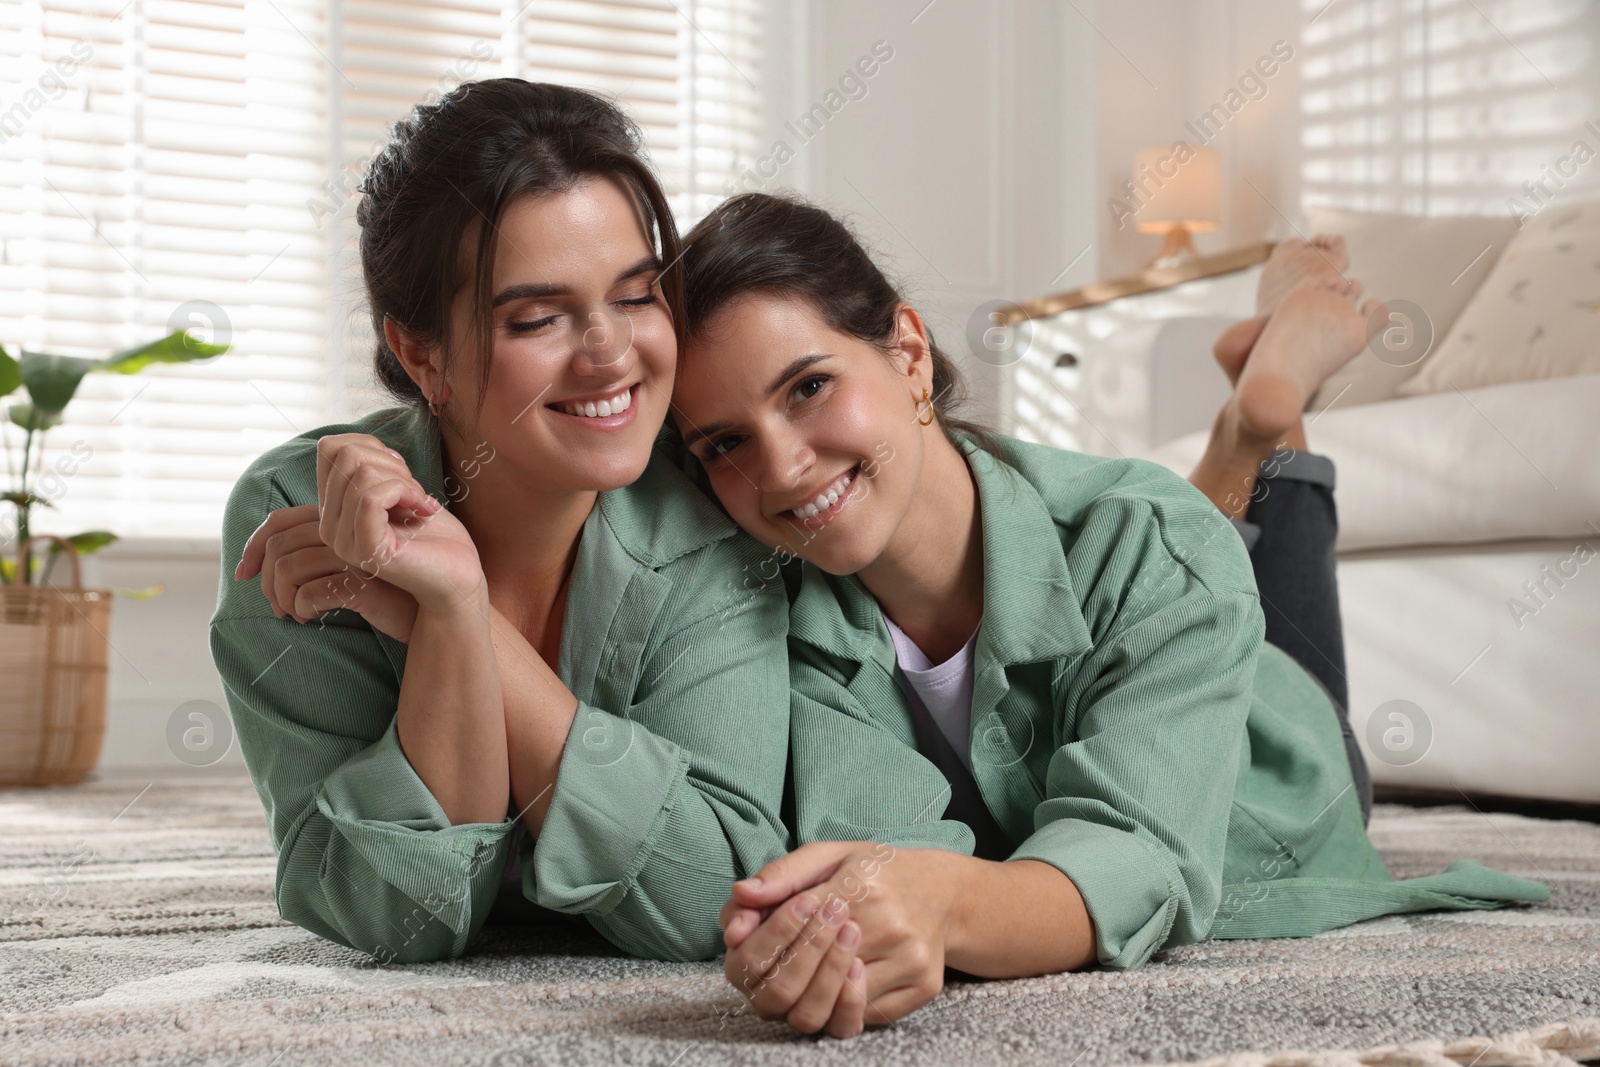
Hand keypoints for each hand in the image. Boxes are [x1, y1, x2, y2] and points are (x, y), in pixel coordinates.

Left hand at [236, 504, 419, 641]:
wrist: (439, 602)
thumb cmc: (398, 583)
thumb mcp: (360, 560)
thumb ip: (329, 548)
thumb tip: (277, 564)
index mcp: (339, 519)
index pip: (280, 520)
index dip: (253, 544)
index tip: (244, 572)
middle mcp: (345, 530)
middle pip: (279, 545)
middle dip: (265, 580)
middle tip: (276, 607)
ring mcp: (356, 554)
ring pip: (289, 569)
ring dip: (281, 598)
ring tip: (292, 615)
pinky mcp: (364, 581)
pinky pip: (313, 593)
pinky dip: (302, 608)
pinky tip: (310, 617)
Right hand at [312, 434, 484, 613]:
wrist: (458, 578)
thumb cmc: (434, 535)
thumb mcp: (398, 490)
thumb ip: (371, 468)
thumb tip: (357, 443)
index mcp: (333, 509)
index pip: (330, 448)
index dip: (372, 447)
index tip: (401, 475)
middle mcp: (329, 526)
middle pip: (345, 455)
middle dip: (390, 462)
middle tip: (415, 492)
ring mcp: (344, 541)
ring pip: (360, 473)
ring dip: (402, 480)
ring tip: (421, 503)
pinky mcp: (366, 550)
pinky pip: (370, 496)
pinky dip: (405, 492)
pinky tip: (424, 510)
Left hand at [721, 841, 965, 1034]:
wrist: (942, 890)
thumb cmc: (875, 871)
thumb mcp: (830, 855)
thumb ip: (782, 874)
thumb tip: (741, 895)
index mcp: (863, 883)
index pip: (798, 921)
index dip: (769, 932)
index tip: (759, 930)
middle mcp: (892, 925)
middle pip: (814, 976)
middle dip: (783, 972)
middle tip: (781, 960)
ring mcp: (910, 960)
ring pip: (839, 1005)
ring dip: (808, 995)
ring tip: (805, 975)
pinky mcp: (923, 986)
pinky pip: (869, 1017)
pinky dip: (840, 1009)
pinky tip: (833, 988)